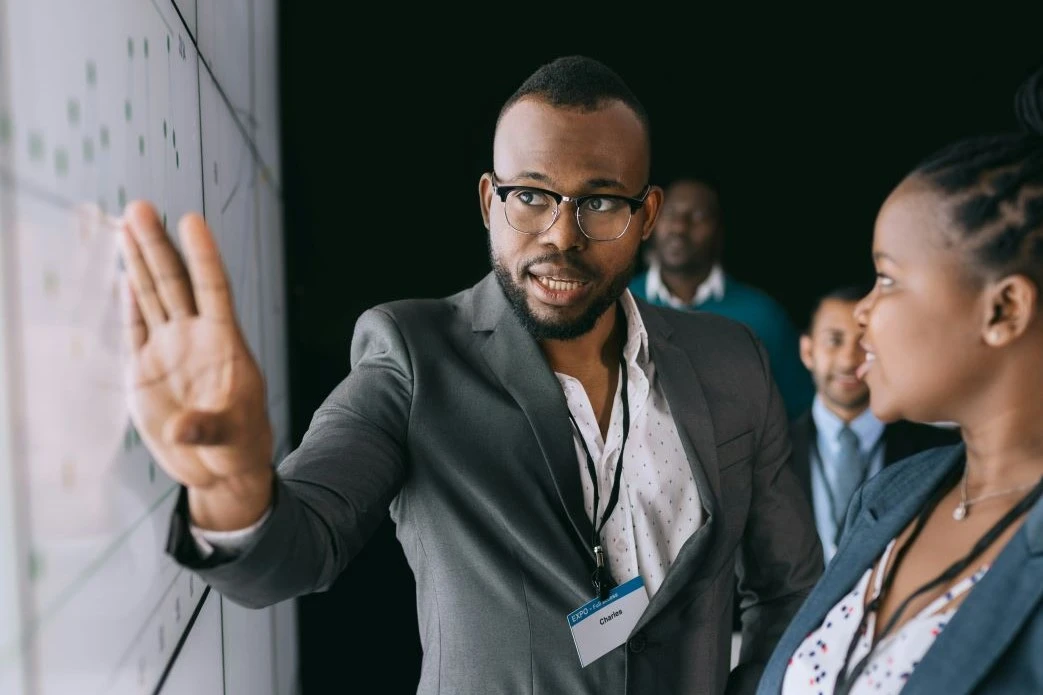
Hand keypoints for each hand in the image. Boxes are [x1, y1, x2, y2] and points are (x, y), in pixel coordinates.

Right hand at [120, 201, 272, 528]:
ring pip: (153, 296)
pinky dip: (130, 302)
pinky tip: (126, 274)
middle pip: (175, 283)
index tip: (192, 220)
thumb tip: (183, 428)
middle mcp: (196, 338)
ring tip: (128, 222)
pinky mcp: (147, 370)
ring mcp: (170, 350)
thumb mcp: (231, 439)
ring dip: (140, 261)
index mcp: (225, 344)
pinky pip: (136, 327)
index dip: (203, 256)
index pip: (213, 289)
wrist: (221, 468)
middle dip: (157, 245)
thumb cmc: (240, 447)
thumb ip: (208, 429)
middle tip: (141, 207)